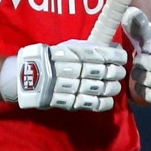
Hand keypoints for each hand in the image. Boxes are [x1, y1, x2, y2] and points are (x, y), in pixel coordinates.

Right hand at [2, 40, 127, 111]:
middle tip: (119, 73)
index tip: (122, 58)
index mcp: (76, 53)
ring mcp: (72, 86)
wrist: (27, 75)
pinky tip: (108, 101)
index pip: (103, 54)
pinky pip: (89, 104)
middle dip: (116, 72)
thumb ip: (90, 48)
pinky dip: (102, 103)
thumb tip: (113, 46)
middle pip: (104, 72)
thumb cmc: (52, 57)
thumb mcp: (70, 47)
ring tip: (115, 86)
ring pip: (99, 88)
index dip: (117, 56)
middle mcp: (75, 69)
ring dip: (112, 88)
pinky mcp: (68, 101)